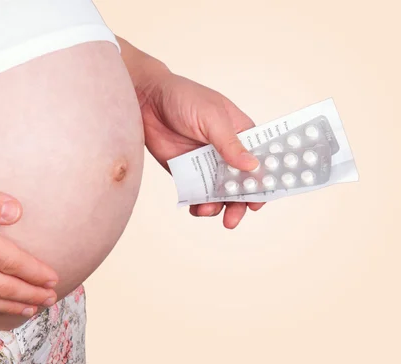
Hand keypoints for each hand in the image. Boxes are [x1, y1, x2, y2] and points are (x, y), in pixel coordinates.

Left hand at [139, 71, 265, 227]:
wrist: (145, 101)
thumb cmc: (183, 98)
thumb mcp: (211, 117)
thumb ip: (229, 143)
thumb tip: (252, 166)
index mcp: (241, 134)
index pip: (261, 161)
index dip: (264, 182)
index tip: (258, 201)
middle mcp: (227, 152)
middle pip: (242, 184)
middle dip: (240, 203)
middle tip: (233, 218)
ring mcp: (207, 164)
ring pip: (221, 193)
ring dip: (219, 207)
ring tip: (208, 211)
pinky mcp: (188, 173)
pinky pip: (198, 194)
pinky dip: (199, 205)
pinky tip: (196, 209)